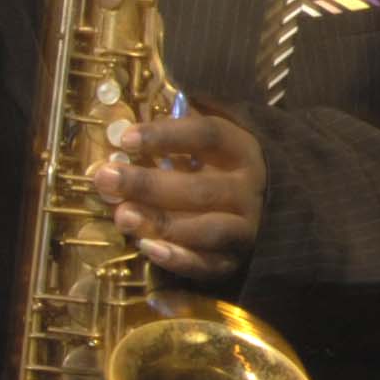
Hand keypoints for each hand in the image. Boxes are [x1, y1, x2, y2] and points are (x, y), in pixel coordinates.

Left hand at [90, 106, 265, 286]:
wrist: (273, 212)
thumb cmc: (224, 168)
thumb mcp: (213, 140)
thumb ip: (182, 126)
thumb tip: (139, 115)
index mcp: (242, 151)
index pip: (209, 135)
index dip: (167, 135)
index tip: (125, 139)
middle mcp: (249, 190)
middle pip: (201, 188)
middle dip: (148, 184)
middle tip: (106, 178)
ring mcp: (246, 228)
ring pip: (206, 229)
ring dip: (161, 223)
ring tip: (121, 215)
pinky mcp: (236, 260)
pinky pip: (208, 264)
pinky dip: (179, 258)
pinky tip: (148, 248)